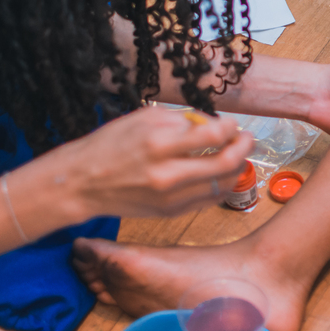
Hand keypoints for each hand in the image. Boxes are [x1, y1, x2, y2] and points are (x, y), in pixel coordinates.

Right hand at [56, 105, 254, 218]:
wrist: (82, 182)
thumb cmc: (112, 144)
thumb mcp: (145, 118)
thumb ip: (183, 120)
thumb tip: (214, 124)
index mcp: (159, 144)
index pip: (213, 135)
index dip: (231, 127)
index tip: (232, 124)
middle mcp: (167, 174)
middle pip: (225, 163)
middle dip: (244, 147)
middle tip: (247, 138)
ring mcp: (170, 198)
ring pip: (223, 184)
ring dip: (238, 166)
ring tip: (237, 154)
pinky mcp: (170, 213)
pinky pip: (210, 200)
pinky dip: (223, 185)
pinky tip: (224, 174)